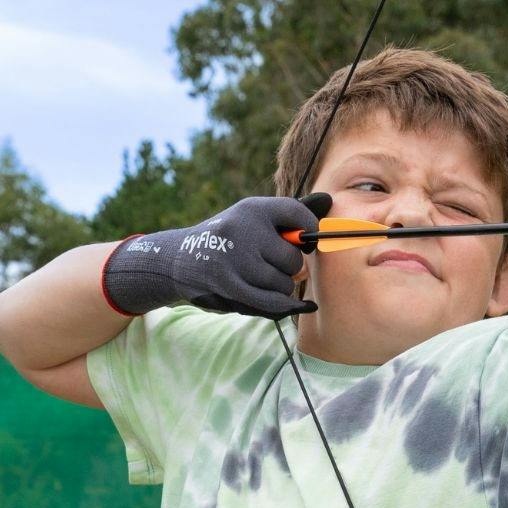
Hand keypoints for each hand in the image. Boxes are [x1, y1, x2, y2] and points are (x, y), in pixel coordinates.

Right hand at [102, 193, 331, 318]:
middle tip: (270, 264)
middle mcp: (243, 229)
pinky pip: (273, 302)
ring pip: (283, 283)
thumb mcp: (253, 219)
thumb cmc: (228, 240)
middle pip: (293, 259)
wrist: (178, 260)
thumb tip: (329, 202)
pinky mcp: (230, 285)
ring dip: (279, 287)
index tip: (302, 241)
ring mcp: (235, 258)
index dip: (308, 231)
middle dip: (289, 267)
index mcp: (252, 208)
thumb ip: (291, 215)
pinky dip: (287, 305)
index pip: (299, 215)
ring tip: (259, 278)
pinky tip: (300, 305)